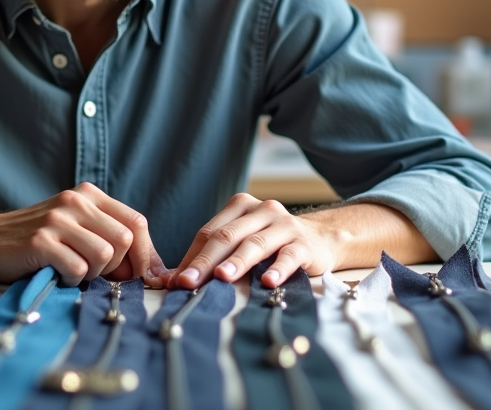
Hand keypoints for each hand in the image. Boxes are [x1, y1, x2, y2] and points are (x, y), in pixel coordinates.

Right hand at [0, 182, 169, 285]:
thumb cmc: (36, 240)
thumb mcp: (75, 227)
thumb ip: (109, 237)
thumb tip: (149, 269)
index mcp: (88, 195)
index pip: (136, 222)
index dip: (145, 253)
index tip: (143, 276)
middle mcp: (75, 202)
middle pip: (124, 239)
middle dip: (117, 267)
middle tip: (97, 274)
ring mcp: (57, 220)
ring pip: (104, 254)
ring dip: (93, 273)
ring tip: (73, 271)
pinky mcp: (41, 241)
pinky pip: (78, 269)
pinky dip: (72, 280)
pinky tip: (57, 274)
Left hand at [168, 193, 335, 289]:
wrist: (321, 239)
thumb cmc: (271, 245)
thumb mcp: (242, 243)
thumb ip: (211, 257)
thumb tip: (170, 281)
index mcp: (240, 207)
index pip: (209, 232)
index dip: (191, 256)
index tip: (176, 281)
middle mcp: (261, 210)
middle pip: (227, 236)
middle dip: (205, 261)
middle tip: (187, 282)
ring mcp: (284, 225)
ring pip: (255, 243)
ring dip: (237, 262)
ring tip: (222, 277)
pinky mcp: (305, 244)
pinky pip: (289, 256)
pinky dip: (277, 269)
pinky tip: (266, 282)